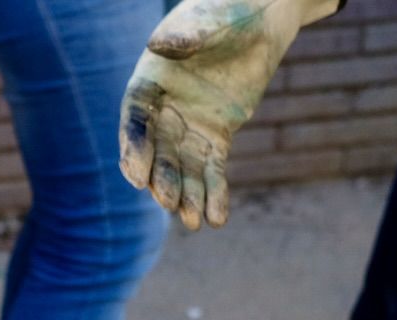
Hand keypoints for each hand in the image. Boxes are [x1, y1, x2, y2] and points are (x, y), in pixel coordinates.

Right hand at [119, 0, 340, 229]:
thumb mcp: (212, 18)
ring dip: (188, 196)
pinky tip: (218, 218)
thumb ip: (187, 34)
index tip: (138, 178)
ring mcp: (188, 128)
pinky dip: (215, 193)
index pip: (136, 121)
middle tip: (171, 204)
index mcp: (150, 82)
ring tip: (197, 223)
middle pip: (157, 153)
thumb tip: (160, 46)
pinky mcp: (215, 138)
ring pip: (183, 169)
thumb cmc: (229, 10)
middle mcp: (163, 111)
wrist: (261, 18)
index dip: (135, 150)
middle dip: (163, 180)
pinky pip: (212, 170)